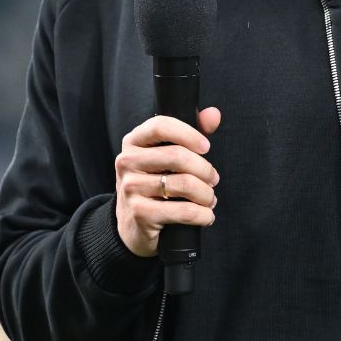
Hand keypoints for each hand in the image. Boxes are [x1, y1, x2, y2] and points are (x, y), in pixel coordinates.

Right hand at [113, 107, 221, 256]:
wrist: (132, 226)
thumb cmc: (155, 185)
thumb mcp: (167, 158)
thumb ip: (190, 135)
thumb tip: (214, 114)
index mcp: (133, 142)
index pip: (160, 126)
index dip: (188, 133)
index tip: (206, 147)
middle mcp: (126, 162)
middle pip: (177, 156)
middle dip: (205, 169)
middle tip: (213, 179)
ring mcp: (130, 188)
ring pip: (184, 184)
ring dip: (207, 194)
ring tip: (209, 199)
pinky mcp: (140, 213)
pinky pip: (184, 211)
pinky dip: (203, 214)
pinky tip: (205, 215)